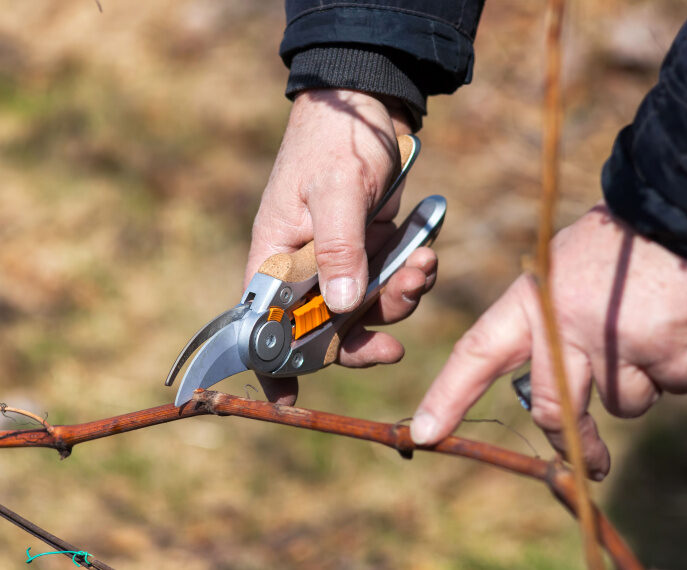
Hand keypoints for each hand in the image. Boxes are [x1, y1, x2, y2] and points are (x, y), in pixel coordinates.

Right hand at [247, 89, 437, 404]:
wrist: (370, 102)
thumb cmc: (335, 141)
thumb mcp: (335, 192)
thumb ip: (339, 248)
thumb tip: (344, 309)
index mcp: (274, 257)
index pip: (262, 324)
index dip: (271, 363)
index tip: (285, 399)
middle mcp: (303, 268)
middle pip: (323, 331)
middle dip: (361, 340)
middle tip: (392, 347)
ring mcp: (340, 261)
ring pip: (366, 312)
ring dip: (397, 302)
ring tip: (418, 267)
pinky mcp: (371, 251)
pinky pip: (392, 285)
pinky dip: (412, 277)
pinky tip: (425, 253)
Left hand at [410, 205, 686, 479]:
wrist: (685, 208)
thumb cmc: (623, 242)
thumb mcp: (564, 266)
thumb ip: (550, 320)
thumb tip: (547, 389)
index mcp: (531, 298)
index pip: (477, 351)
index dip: (449, 395)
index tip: (424, 433)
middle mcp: (563, 324)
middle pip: (548, 406)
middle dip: (573, 443)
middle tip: (592, 465)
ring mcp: (612, 340)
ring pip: (624, 403)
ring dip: (644, 380)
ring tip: (654, 327)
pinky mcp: (663, 351)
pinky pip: (674, 385)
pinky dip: (684, 366)